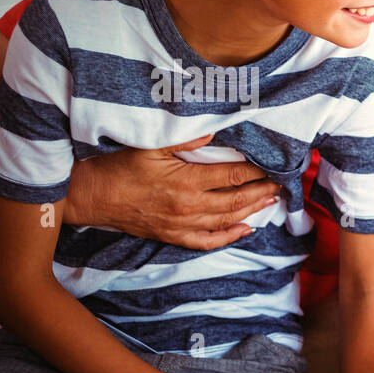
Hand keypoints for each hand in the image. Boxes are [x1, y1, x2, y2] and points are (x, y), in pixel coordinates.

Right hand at [65, 133, 281, 249]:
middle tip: (281, 184)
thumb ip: (184, 138)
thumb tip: (213, 131)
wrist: (92, 196)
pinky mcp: (173, 236)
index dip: (256, 172)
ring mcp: (183, 225)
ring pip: (227, 220)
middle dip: (262, 191)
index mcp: (187, 182)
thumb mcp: (150, 146)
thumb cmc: (119, 166)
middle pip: (237, 200)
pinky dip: (230, 236)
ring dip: (252, 211)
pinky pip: (208, 241)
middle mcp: (190, 207)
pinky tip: (246, 229)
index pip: (233, 176)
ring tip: (271, 201)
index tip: (273, 166)